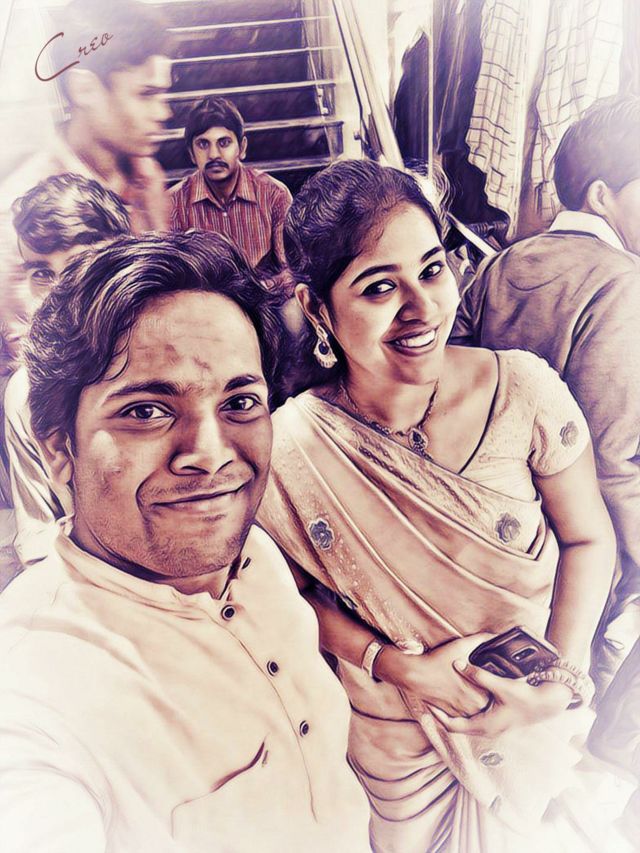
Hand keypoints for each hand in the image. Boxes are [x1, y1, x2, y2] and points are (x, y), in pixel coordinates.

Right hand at [375, 634, 493, 716]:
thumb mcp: (460, 646)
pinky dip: (463, 707)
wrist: (415, 675)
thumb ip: (480, 640)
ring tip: (471, 690)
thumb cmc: (438, 661)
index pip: (495, 692)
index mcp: (480, 692)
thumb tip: (494, 635)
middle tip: (481, 683)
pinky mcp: (450, 715)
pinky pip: (463, 715)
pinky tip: (460, 695)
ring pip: (475, 710)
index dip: (493, 684)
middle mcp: (472, 706)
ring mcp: (461, 713)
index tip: (490, 677)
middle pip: (487, 702)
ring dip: (475, 702)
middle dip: (485, 693)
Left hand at [430, 660, 573, 735]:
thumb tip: (458, 664)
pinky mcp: (498, 722)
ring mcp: (493, 728)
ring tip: (442, 700)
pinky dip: (465, 712)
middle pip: (458, 726)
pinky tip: (463, 700)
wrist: (547, 705)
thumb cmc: (525, 698)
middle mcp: (487, 730)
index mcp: (484, 725)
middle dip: (443, 714)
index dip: (438, 716)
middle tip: (430, 701)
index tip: (427, 704)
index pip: (453, 726)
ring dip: (454, 714)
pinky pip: (475, 720)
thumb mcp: (500, 686)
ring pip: (467, 723)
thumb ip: (479, 675)